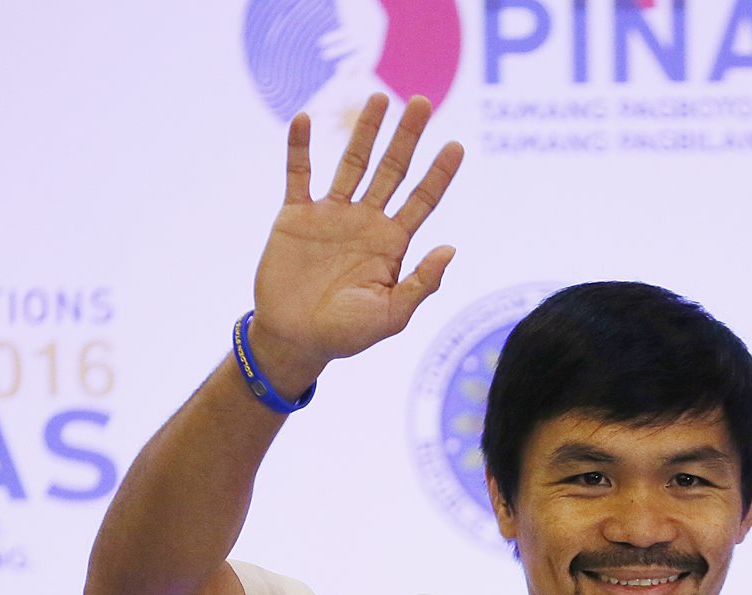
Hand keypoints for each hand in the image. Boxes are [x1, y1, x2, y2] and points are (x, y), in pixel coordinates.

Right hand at [251, 93, 463, 391]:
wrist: (296, 340)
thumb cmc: (347, 334)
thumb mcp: (392, 315)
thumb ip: (421, 284)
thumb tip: (451, 249)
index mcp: (392, 243)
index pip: (422, 200)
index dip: (439, 174)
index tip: (456, 146)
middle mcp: (366, 222)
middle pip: (392, 170)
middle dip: (407, 138)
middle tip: (422, 102)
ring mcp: (331, 215)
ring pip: (352, 163)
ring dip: (365, 132)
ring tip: (379, 98)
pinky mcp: (295, 216)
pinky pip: (298, 175)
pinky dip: (300, 148)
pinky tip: (304, 119)